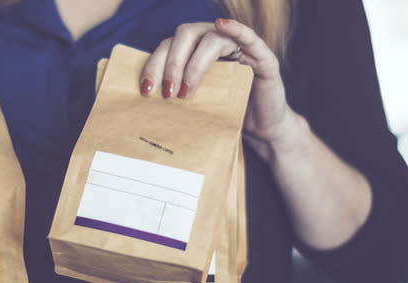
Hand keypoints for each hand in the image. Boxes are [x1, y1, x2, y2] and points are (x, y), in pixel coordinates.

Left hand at [140, 18, 300, 161]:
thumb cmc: (225, 117)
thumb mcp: (194, 105)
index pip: (169, 46)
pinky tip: (221, 25)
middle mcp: (216, 43)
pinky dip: (236, 29)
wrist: (261, 131)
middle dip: (171, 64)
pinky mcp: (263, 58)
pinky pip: (250, 38)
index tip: (146, 89)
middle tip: (165, 93)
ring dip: (194, 64)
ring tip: (185, 92)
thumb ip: (175, 94)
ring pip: (211, 39)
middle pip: (186, 36)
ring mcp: (240, 48)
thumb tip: (144, 100)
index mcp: (195, 51)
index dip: (155, 64)